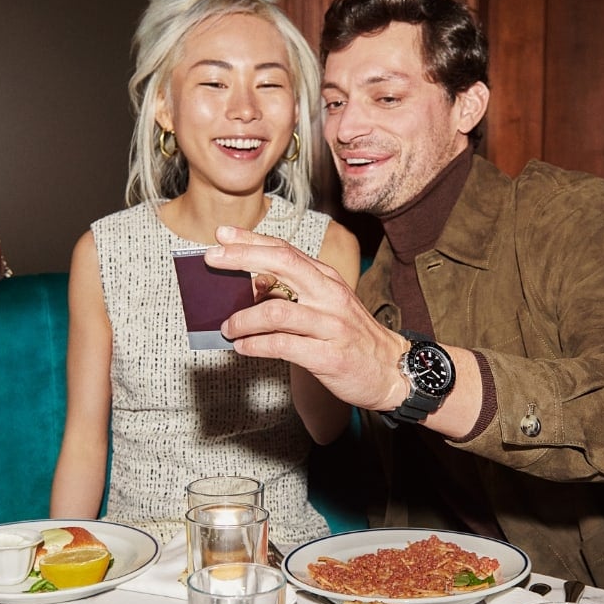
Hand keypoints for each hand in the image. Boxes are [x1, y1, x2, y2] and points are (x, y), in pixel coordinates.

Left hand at [205, 226, 407, 410]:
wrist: (391, 370)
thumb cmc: (352, 337)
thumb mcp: (328, 305)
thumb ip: (297, 293)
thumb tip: (252, 286)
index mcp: (327, 279)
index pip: (286, 250)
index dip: (252, 240)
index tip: (222, 234)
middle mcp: (330, 296)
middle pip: (282, 265)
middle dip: (242, 258)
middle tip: (212, 260)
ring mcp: (330, 325)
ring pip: (276, 310)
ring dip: (243, 318)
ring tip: (227, 328)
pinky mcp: (328, 355)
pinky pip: (283, 345)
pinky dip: (256, 345)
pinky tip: (243, 347)